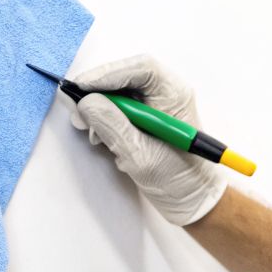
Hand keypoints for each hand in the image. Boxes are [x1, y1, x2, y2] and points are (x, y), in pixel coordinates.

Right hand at [69, 54, 226, 225]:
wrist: (192, 202)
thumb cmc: (179, 181)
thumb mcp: (140, 155)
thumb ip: (113, 126)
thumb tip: (87, 102)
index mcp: (174, 96)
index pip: (140, 69)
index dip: (107, 73)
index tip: (81, 87)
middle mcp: (166, 95)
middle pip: (126, 77)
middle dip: (99, 92)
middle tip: (79, 112)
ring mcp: (156, 106)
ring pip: (120, 93)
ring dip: (101, 110)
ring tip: (93, 133)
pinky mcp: (146, 120)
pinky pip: (120, 109)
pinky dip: (106, 121)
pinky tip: (104, 140)